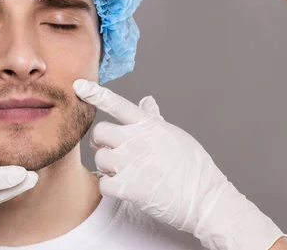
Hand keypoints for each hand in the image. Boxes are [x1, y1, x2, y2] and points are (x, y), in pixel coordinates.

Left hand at [73, 79, 285, 249]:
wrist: (206, 200)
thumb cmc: (194, 168)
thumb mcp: (176, 136)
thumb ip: (154, 119)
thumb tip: (147, 101)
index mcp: (149, 126)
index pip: (118, 104)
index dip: (97, 94)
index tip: (79, 86)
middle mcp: (138, 141)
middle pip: (99, 132)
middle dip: (100, 142)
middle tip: (109, 150)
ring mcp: (132, 163)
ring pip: (99, 158)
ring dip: (106, 167)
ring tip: (123, 172)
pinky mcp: (129, 187)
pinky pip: (103, 183)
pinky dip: (109, 187)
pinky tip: (122, 187)